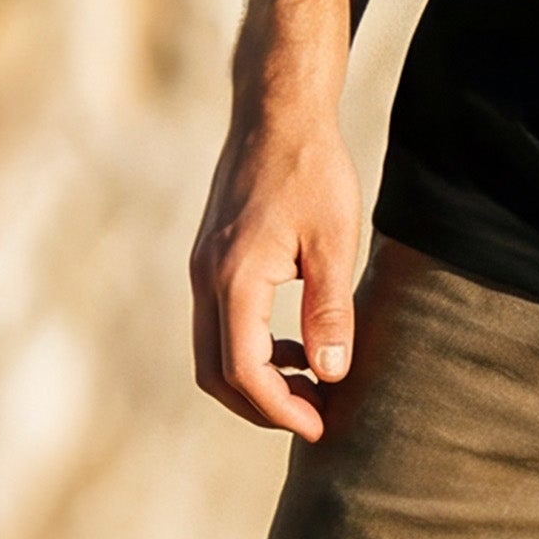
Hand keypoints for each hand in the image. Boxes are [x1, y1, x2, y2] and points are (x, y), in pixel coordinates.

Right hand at [188, 112, 362, 440]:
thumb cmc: (313, 169)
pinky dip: (251, 348)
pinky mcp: (212, 259)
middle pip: (216, 373)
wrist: (278, 112)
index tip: (319, 426)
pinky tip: (296, 345)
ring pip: (213, 351)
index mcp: (234, 277)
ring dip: (255, 380)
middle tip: (314, 418)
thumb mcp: (335, 241)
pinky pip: (220, 323)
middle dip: (262, 406)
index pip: (244, 370)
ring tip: (311, 384)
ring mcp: (203, 268)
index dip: (279, 408)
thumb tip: (331, 373)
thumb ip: (330, 310)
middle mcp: (206, 277)